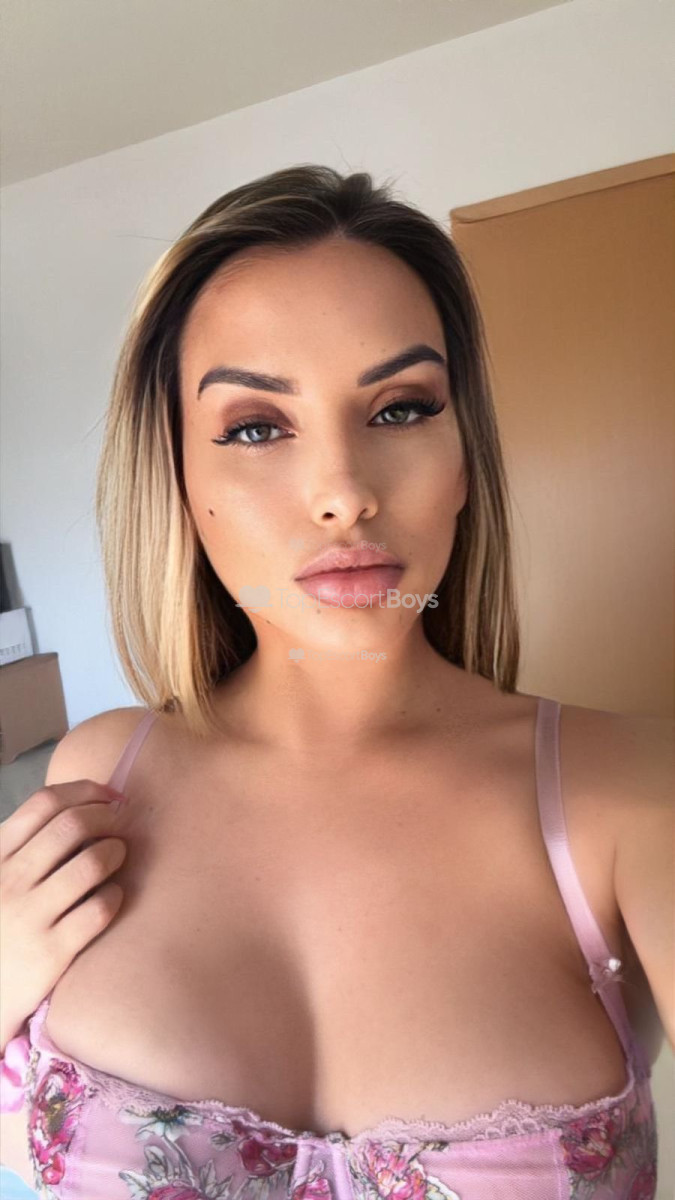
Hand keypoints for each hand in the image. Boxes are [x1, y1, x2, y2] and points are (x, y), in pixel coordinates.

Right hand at [0, 780, 127, 1051]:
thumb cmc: (1, 922)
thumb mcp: (0, 875)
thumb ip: (28, 844)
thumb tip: (87, 805)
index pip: (44, 802)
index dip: (85, 791)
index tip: (110, 796)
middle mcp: (9, 880)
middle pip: (72, 825)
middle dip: (108, 817)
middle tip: (122, 826)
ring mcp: (29, 916)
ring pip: (92, 863)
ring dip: (116, 852)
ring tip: (119, 857)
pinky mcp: (51, 952)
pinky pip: (99, 909)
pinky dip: (115, 896)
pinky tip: (112, 897)